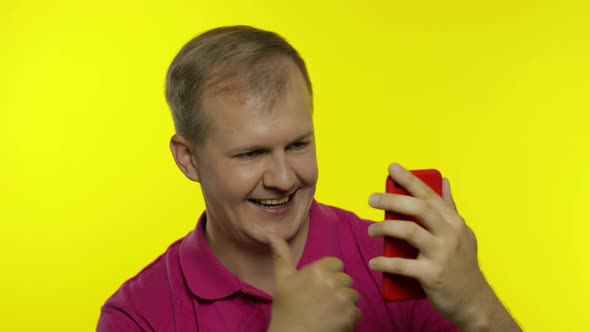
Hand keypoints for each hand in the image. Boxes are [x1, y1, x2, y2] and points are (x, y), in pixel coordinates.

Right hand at [266, 234, 360, 331]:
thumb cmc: (285, 310)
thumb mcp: (281, 280)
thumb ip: (281, 255)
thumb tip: (271, 234)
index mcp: (317, 269)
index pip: (336, 264)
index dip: (329, 275)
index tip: (318, 288)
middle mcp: (332, 280)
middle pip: (346, 280)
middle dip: (337, 290)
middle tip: (321, 303)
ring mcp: (343, 298)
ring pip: (353, 295)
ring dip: (344, 305)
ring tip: (327, 314)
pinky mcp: (351, 315)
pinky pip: (357, 312)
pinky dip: (348, 319)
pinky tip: (333, 323)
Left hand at [367, 163, 496, 327]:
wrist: (474, 302)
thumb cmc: (462, 265)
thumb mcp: (461, 233)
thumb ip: (450, 208)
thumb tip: (445, 180)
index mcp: (454, 222)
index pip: (430, 195)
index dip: (410, 180)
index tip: (392, 168)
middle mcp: (450, 234)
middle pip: (419, 208)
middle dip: (392, 199)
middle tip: (372, 199)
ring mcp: (442, 254)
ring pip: (409, 232)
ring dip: (385, 227)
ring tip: (371, 230)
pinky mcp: (433, 275)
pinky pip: (403, 265)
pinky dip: (385, 263)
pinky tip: (374, 262)